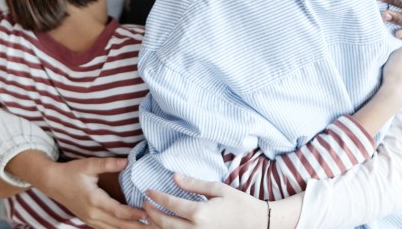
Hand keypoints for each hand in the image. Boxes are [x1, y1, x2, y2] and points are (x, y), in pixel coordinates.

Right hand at [34, 157, 144, 228]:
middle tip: (155, 226)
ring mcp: (90, 219)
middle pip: (118, 225)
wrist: (53, 183)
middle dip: (137, 226)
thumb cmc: (71, 172)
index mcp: (94, 200)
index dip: (134, 214)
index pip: (118, 211)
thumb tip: (126, 161)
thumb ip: (108, 164)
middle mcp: (92, 214)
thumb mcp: (88, 165)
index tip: (148, 213)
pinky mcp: (89, 221)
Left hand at [144, 174, 265, 228]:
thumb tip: (174, 177)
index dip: (156, 197)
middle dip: (151, 213)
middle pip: (164, 223)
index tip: (148, 191)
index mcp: (199, 212)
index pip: (170, 204)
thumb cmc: (239, 203)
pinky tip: (163, 226)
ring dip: (155, 226)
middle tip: (144, 203)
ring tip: (148, 216)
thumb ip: (194, 184)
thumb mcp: (218, 189)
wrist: (257, 224)